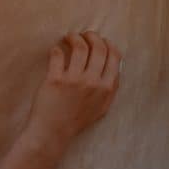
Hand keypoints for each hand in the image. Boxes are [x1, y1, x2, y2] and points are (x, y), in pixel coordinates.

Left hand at [27, 31, 121, 147]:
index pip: (114, 56)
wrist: (53, 132)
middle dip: (92, 36)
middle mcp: (93, 82)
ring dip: (74, 37)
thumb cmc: (77, 120)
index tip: (100, 41)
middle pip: (98, 47)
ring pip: (79, 47)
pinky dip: (57, 49)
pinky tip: (56, 50)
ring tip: (68, 38)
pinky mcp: (55, 80)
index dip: (107, 43)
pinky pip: (58, 55)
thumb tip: (115, 66)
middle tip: (83, 35)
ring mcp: (74, 81)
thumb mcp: (102, 107)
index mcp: (107, 88)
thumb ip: (110, 88)